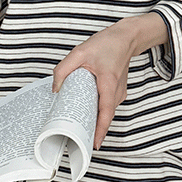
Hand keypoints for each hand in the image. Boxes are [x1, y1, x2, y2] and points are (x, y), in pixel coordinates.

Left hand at [53, 13, 167, 149]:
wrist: (125, 38)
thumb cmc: (106, 43)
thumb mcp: (79, 52)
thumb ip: (63, 69)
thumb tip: (55, 89)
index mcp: (109, 82)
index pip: (105, 112)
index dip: (100, 130)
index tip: (94, 144)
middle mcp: (117, 91)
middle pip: (105, 115)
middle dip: (92, 129)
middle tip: (76, 139)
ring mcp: (119, 92)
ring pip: (106, 111)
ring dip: (94, 120)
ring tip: (78, 127)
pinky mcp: (118, 92)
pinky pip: (107, 105)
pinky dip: (98, 111)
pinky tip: (86, 110)